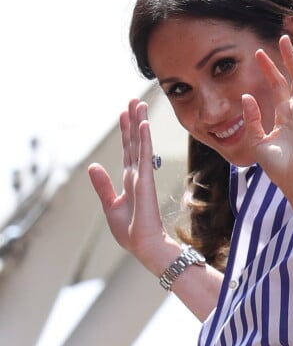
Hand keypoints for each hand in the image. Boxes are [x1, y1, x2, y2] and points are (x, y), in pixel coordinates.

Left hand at [88, 99, 168, 265]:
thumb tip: (93, 165)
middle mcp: (137, 173)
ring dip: (140, 123)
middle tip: (134, 100)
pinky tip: (143, 125)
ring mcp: (143, 175)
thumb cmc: (130, 231)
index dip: (126, 131)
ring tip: (139, 104)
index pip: (127, 149)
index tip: (125, 113)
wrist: (143, 245)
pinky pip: (145, 156)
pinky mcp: (146, 180)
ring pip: (141, 143)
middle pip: (134, 141)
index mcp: (129, 179)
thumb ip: (102, 185)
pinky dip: (144, 140)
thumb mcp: (110, 205)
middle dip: (134, 120)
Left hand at [243, 35, 292, 230]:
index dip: (269, 68)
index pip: (276, 85)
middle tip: (283, 38)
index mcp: (284, 114)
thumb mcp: (257, 141)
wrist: (292, 180)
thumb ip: (253, 118)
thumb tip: (246, 95)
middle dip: (289, 58)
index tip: (258, 53)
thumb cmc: (276, 166)